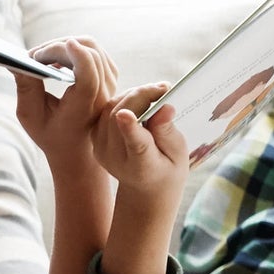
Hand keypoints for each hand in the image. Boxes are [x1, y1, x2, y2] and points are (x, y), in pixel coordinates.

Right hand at [15, 39, 117, 177]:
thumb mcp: (30, 116)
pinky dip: (75, 48)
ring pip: (93, 48)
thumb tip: (16, 63)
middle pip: (90, 55)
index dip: (78, 57)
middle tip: (34, 56)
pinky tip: (57, 58)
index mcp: (83, 108)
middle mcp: (102, 95)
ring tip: (43, 57)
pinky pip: (95, 50)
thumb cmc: (51, 133)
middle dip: (59, 47)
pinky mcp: (109, 76)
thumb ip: (26, 88)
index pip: (88, 78)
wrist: (76, 147)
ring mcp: (110, 84)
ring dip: (65, 45)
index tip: (63, 44)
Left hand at [91, 79, 193, 202]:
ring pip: (111, 108)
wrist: (145, 185)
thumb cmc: (167, 168)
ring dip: (133, 94)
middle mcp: (115, 158)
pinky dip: (124, 98)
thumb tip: (164, 108)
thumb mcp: (178, 154)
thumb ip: (168, 133)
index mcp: (141, 166)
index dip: (130, 129)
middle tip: (164, 88)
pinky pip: (107, 108)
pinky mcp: (95, 137)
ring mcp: (101, 147)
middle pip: (121, 119)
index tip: (125, 115)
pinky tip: (141, 98)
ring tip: (156, 91)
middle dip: (142, 96)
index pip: (135, 146)